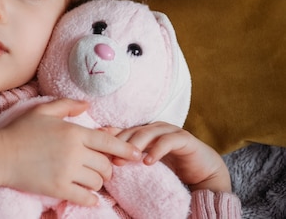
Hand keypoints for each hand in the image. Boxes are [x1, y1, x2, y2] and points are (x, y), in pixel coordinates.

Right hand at [0, 98, 141, 205]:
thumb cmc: (20, 131)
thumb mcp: (43, 111)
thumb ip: (67, 106)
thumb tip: (87, 105)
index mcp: (74, 132)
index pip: (109, 143)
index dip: (126, 150)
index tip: (136, 155)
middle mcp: (75, 152)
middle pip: (105, 165)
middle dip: (107, 168)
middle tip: (101, 169)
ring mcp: (67, 172)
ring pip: (97, 182)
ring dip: (97, 182)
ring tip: (89, 180)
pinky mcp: (58, 188)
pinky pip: (85, 198)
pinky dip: (91, 199)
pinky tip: (87, 196)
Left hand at [108, 122, 231, 192]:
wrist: (203, 173)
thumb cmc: (173, 167)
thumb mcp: (148, 162)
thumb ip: (131, 158)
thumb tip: (106, 161)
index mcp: (144, 131)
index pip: (123, 131)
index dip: (110, 138)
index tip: (98, 149)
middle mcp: (155, 128)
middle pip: (133, 131)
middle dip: (121, 143)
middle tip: (112, 158)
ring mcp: (170, 131)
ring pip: (148, 133)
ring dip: (137, 145)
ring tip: (129, 159)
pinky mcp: (184, 138)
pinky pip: (168, 141)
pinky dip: (157, 150)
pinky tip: (148, 162)